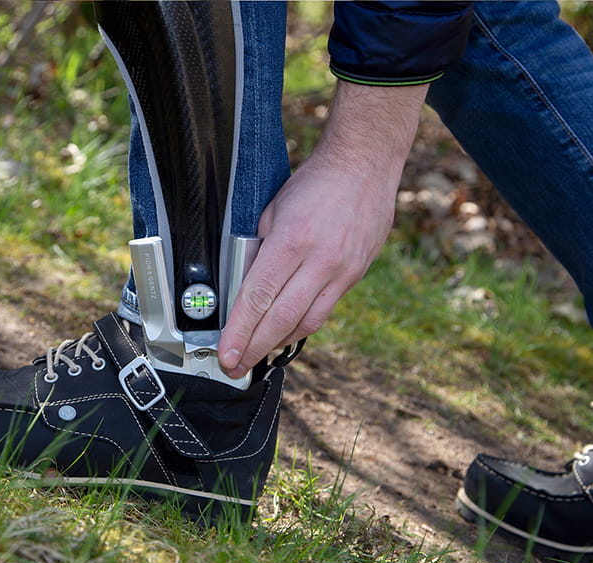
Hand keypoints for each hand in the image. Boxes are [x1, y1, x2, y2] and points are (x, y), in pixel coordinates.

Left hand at [219, 81, 428, 377]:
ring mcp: (342, 271)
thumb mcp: (271, 210)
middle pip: (282, 318)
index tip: (227, 353)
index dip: (241, 331)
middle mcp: (321, 261)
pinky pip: (324, 311)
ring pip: (306, 323)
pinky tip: (284, 333)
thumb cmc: (314, 183)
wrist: (366, 165)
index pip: (259, 297)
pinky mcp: (355, 275)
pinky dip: (300, 326)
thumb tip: (241, 285)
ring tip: (255, 355)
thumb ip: (257, 249)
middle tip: (234, 367)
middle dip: (254, 348)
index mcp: (292, 241)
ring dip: (277, 343)